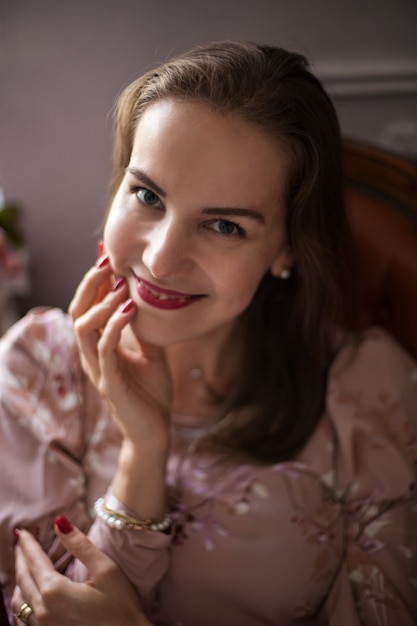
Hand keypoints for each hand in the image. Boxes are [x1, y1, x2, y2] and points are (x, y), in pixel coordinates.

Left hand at [12, 522, 151, 625]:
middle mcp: (43, 612)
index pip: (35, 561)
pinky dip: (23, 599)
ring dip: (20, 579)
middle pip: (23, 579)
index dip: (29, 545)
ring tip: (24, 565)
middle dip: (21, 559)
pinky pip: (24, 616)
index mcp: (55, 592)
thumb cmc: (121, 607)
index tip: (22, 532)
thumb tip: (60, 523)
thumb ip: (81, 545)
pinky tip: (29, 593)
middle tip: (21, 543)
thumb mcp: (106, 570)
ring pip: (19, 600)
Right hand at [68, 254, 171, 450]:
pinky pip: (105, 349)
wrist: (154, 433)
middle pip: (78, 312)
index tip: (107, 256)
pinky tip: (129, 309)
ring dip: (101, 303)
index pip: (89, 308)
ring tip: (120, 285)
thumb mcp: (151, 355)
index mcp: (100, 347)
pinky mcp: (110, 384)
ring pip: (84, 328)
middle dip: (91, 284)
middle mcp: (93, 356)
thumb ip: (143, 332)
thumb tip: (145, 302)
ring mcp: (99, 370)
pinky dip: (115, 326)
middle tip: (107, 260)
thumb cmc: (151, 395)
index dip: (95, 282)